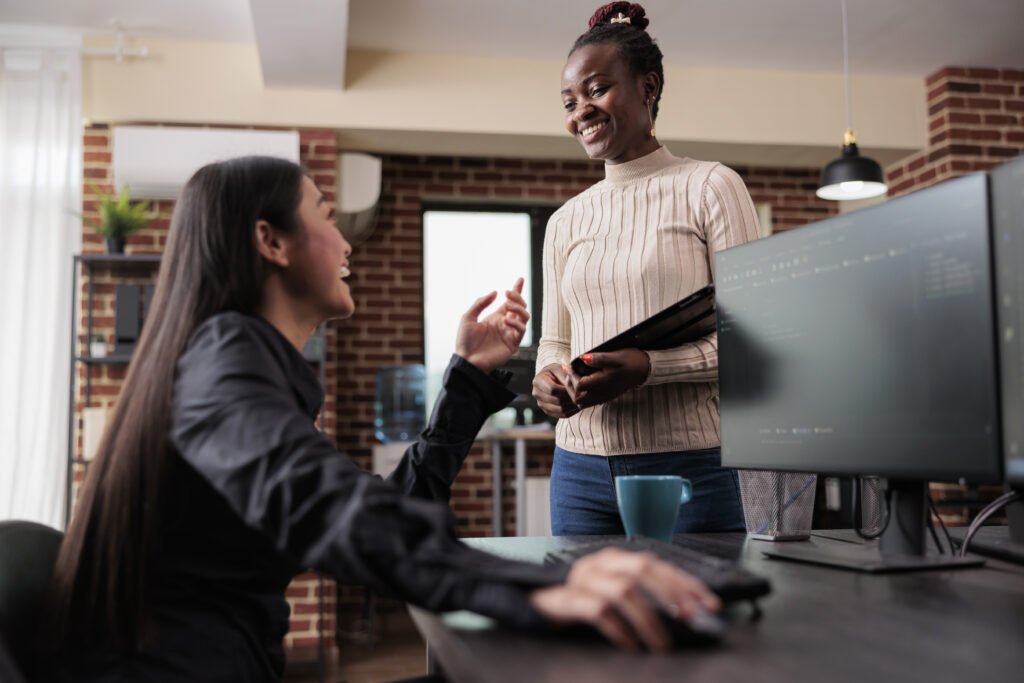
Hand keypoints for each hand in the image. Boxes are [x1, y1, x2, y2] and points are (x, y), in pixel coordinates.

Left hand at [456, 278, 528, 373]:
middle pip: (521, 307)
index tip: (520, 279)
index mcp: (496, 317)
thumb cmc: (465, 341)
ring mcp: (510, 334)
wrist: (466, 360)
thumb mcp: (468, 317)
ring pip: (525, 317)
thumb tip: (495, 292)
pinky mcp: (512, 344)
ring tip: (507, 307)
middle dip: (517, 297)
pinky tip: (505, 321)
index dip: (517, 290)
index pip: (511, 302)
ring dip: (518, 309)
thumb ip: (480, 303)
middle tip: (508, 294)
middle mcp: (505, 324)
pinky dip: (516, 324)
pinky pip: (521, 331)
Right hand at [529, 548, 720, 651]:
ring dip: (649, 619)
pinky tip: (632, 647)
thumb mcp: (612, 591)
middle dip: (671, 594)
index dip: (686, 584)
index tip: (709, 605)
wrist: (535, 603)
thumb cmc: (581, 600)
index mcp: (615, 557)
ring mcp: (582, 579)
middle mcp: (600, 562)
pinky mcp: (566, 599)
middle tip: (690, 619)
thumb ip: (642, 594)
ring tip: (662, 644)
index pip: (658, 564)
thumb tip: (686, 613)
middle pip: (642, 568)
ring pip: (623, 590)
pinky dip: (620, 630)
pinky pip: (598, 611)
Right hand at [532, 364, 579, 418]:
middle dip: (571, 398)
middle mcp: (536, 393)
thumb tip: (574, 383)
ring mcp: (541, 404)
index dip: (566, 390)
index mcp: (537, 381)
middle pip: (557, 400)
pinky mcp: (547, 411)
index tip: (576, 388)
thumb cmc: (558, 371)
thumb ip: (567, 375)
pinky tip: (577, 405)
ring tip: (581, 400)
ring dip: (573, 406)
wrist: (553, 377)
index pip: (552, 389)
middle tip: (582, 395)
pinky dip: (572, 411)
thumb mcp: (561, 369)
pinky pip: (562, 415)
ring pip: (560, 409)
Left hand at [562, 349, 649, 408]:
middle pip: (577, 398)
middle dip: (569, 386)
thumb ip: (598, 358)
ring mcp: (604, 397)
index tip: (568, 365)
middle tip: (568, 372)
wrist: (644, 369)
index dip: (571, 375)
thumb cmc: (630, 360)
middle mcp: (603, 393)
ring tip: (573, 378)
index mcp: (603, 383)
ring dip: (574, 392)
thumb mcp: (615, 356)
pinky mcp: (606, 397)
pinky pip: (589, 403)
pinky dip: (581, 395)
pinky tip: (582, 383)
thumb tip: (582, 358)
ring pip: (581, 403)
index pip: (579, 385)